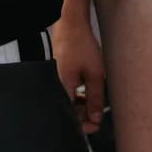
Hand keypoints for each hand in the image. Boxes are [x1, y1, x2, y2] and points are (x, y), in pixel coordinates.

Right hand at [51, 16, 106, 133]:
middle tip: (97, 115)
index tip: (95, 126)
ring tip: (94, 102)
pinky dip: (75, 94)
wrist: (71, 26)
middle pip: (66, 107)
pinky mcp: (56, 72)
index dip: (82, 123)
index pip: (69, 113)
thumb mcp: (95, 75)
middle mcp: (54, 83)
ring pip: (66, 98)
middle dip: (83, 114)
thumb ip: (95, 98)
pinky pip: (64, 89)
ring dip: (80, 104)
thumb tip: (95, 118)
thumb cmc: (81, 46)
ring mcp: (54, 77)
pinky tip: (85, 92)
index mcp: (62, 86)